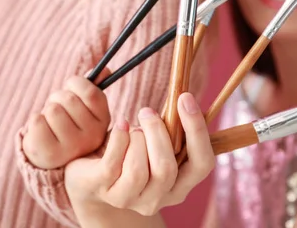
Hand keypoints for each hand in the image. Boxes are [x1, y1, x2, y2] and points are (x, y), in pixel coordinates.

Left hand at [23, 75, 110, 169]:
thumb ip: (93, 87)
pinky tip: (42, 131)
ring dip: (47, 111)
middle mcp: (92, 136)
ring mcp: (72, 147)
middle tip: (59, 110)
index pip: (90, 92)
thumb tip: (104, 70)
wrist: (52, 153)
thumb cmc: (68, 122)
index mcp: (103, 120)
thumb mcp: (84, 105)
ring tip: (51, 122)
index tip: (71, 89)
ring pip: (53, 110)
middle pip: (68, 99)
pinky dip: (36, 120)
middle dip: (58, 98)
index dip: (76, 84)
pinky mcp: (51, 154)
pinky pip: (37, 121)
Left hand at [65, 92, 214, 217]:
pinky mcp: (104, 190)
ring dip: (136, 139)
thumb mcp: (157, 144)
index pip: (202, 164)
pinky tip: (121, 125)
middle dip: (157, 132)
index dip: (197, 130)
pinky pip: (112, 164)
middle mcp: (158, 198)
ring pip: (138, 170)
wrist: (94, 175)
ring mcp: (129, 199)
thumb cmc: (133, 152)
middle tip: (147, 112)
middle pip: (166, 168)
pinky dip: (119, 137)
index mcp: (180, 186)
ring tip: (132, 129)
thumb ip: (174, 132)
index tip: (185, 98)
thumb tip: (184, 101)